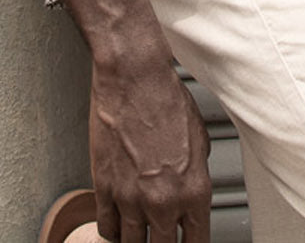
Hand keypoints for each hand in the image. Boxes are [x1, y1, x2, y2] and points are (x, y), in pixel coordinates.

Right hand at [89, 56, 211, 241]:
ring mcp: (131, 199)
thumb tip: (190, 191)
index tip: (187, 242)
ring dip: (136, 240)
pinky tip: (118, 222)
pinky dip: (112, 230)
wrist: (135, 79)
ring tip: (139, 233)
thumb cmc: (167, 99)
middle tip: (161, 238)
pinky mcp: (104, 189)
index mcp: (195, 190)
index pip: (197, 241)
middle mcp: (164, 201)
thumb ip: (196, 174)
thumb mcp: (199, 139)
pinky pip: (107, 229)